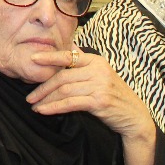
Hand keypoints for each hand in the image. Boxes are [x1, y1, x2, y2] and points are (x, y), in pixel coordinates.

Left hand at [27, 46, 156, 164]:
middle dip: (43, 87)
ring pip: (65, 90)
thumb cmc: (114, 95)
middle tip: (30, 96)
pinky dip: (54, 107)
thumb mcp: (101, 74)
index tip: (32, 59)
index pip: (68, 56)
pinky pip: (70, 103)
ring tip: (34, 105)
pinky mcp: (99, 101)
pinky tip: (44, 110)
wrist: (134, 116)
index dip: (49, 57)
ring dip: (46, 99)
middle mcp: (98, 70)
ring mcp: (99, 85)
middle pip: (63, 76)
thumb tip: (71, 48)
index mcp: (96, 61)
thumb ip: (84, 63)